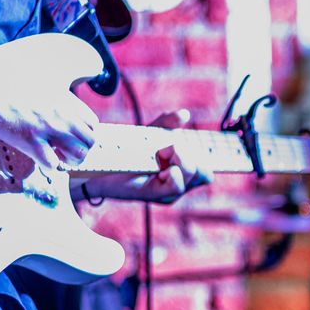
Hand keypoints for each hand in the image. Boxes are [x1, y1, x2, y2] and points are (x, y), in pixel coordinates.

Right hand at [0, 47, 98, 170]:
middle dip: (80, 150)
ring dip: (69, 160)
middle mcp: (60, 113)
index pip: (93, 123)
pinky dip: (49, 166)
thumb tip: (51, 89)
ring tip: (55, 157)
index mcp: (63, 97)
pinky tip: (39, 158)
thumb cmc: (1, 73)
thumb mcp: (37, 72)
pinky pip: (53, 164)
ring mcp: (46, 126)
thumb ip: (51, 84)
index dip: (84, 134)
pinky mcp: (28, 139)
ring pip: (79, 155)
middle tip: (64, 151)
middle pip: (91, 141)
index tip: (71, 137)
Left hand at [78, 110, 211, 204]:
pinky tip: (158, 166)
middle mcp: (178, 186)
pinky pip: (177, 184)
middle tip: (168, 150)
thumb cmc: (125, 153)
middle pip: (205, 173)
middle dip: (191, 155)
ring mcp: (169, 194)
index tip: (204, 149)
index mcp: (180, 174)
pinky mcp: (156, 195)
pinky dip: (171, 170)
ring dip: (179, 157)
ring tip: (159, 154)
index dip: (210, 160)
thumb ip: (167, 123)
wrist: (99, 167)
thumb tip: (184, 114)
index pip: (207, 171)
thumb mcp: (150, 135)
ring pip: (193, 174)